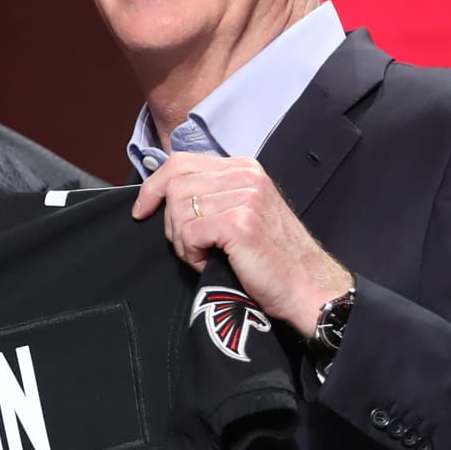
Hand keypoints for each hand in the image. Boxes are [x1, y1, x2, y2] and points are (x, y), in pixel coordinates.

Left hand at [133, 151, 352, 331]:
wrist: (308, 287)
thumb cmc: (273, 258)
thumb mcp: (244, 212)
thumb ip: (213, 196)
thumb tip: (165, 195)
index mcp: (244, 168)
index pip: (181, 162)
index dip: (154, 186)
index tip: (142, 209)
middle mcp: (245, 175)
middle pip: (174, 185)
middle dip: (170, 222)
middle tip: (188, 247)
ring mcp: (243, 197)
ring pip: (178, 210)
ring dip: (183, 242)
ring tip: (206, 256)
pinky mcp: (239, 223)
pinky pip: (188, 233)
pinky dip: (192, 255)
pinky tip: (211, 263)